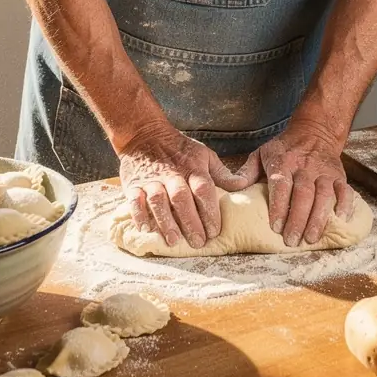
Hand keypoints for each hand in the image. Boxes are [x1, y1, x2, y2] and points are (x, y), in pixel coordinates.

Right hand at [119, 123, 249, 248]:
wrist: (145, 134)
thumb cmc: (179, 149)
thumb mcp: (204, 155)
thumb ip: (222, 174)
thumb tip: (243, 185)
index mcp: (192, 167)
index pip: (203, 190)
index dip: (210, 211)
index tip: (215, 231)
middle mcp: (172, 174)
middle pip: (181, 198)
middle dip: (191, 221)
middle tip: (198, 242)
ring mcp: (151, 180)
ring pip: (158, 201)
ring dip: (166, 221)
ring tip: (174, 240)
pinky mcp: (133, 185)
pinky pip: (135, 201)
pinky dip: (139, 215)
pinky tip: (146, 230)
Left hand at [237, 122, 352, 246]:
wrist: (315, 131)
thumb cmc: (284, 149)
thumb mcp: (261, 153)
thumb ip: (247, 172)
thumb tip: (233, 187)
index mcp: (283, 162)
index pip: (281, 185)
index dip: (279, 206)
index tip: (276, 227)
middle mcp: (305, 167)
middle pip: (303, 194)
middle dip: (298, 219)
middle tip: (292, 240)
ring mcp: (323, 171)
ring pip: (324, 195)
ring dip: (318, 218)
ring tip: (311, 238)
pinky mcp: (339, 175)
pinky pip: (344, 190)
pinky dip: (345, 204)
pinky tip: (340, 220)